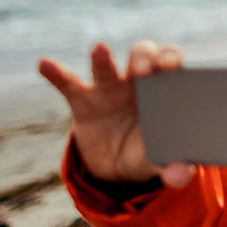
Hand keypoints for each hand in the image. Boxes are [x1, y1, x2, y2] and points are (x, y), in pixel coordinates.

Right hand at [38, 41, 195, 189]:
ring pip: (106, 67)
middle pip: (142, 55)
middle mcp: (138, 81)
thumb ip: (175, 168)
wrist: (118, 164)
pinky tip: (45, 64)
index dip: (171, 59)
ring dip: (103, 60)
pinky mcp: (83, 101)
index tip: (170, 66)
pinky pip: (68, 83)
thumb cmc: (149, 150)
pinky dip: (56, 73)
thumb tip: (181, 176)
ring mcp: (109, 89)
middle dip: (144, 57)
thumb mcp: (161, 160)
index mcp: (165, 89)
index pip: (172, 63)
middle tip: (143, 69)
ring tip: (100, 50)